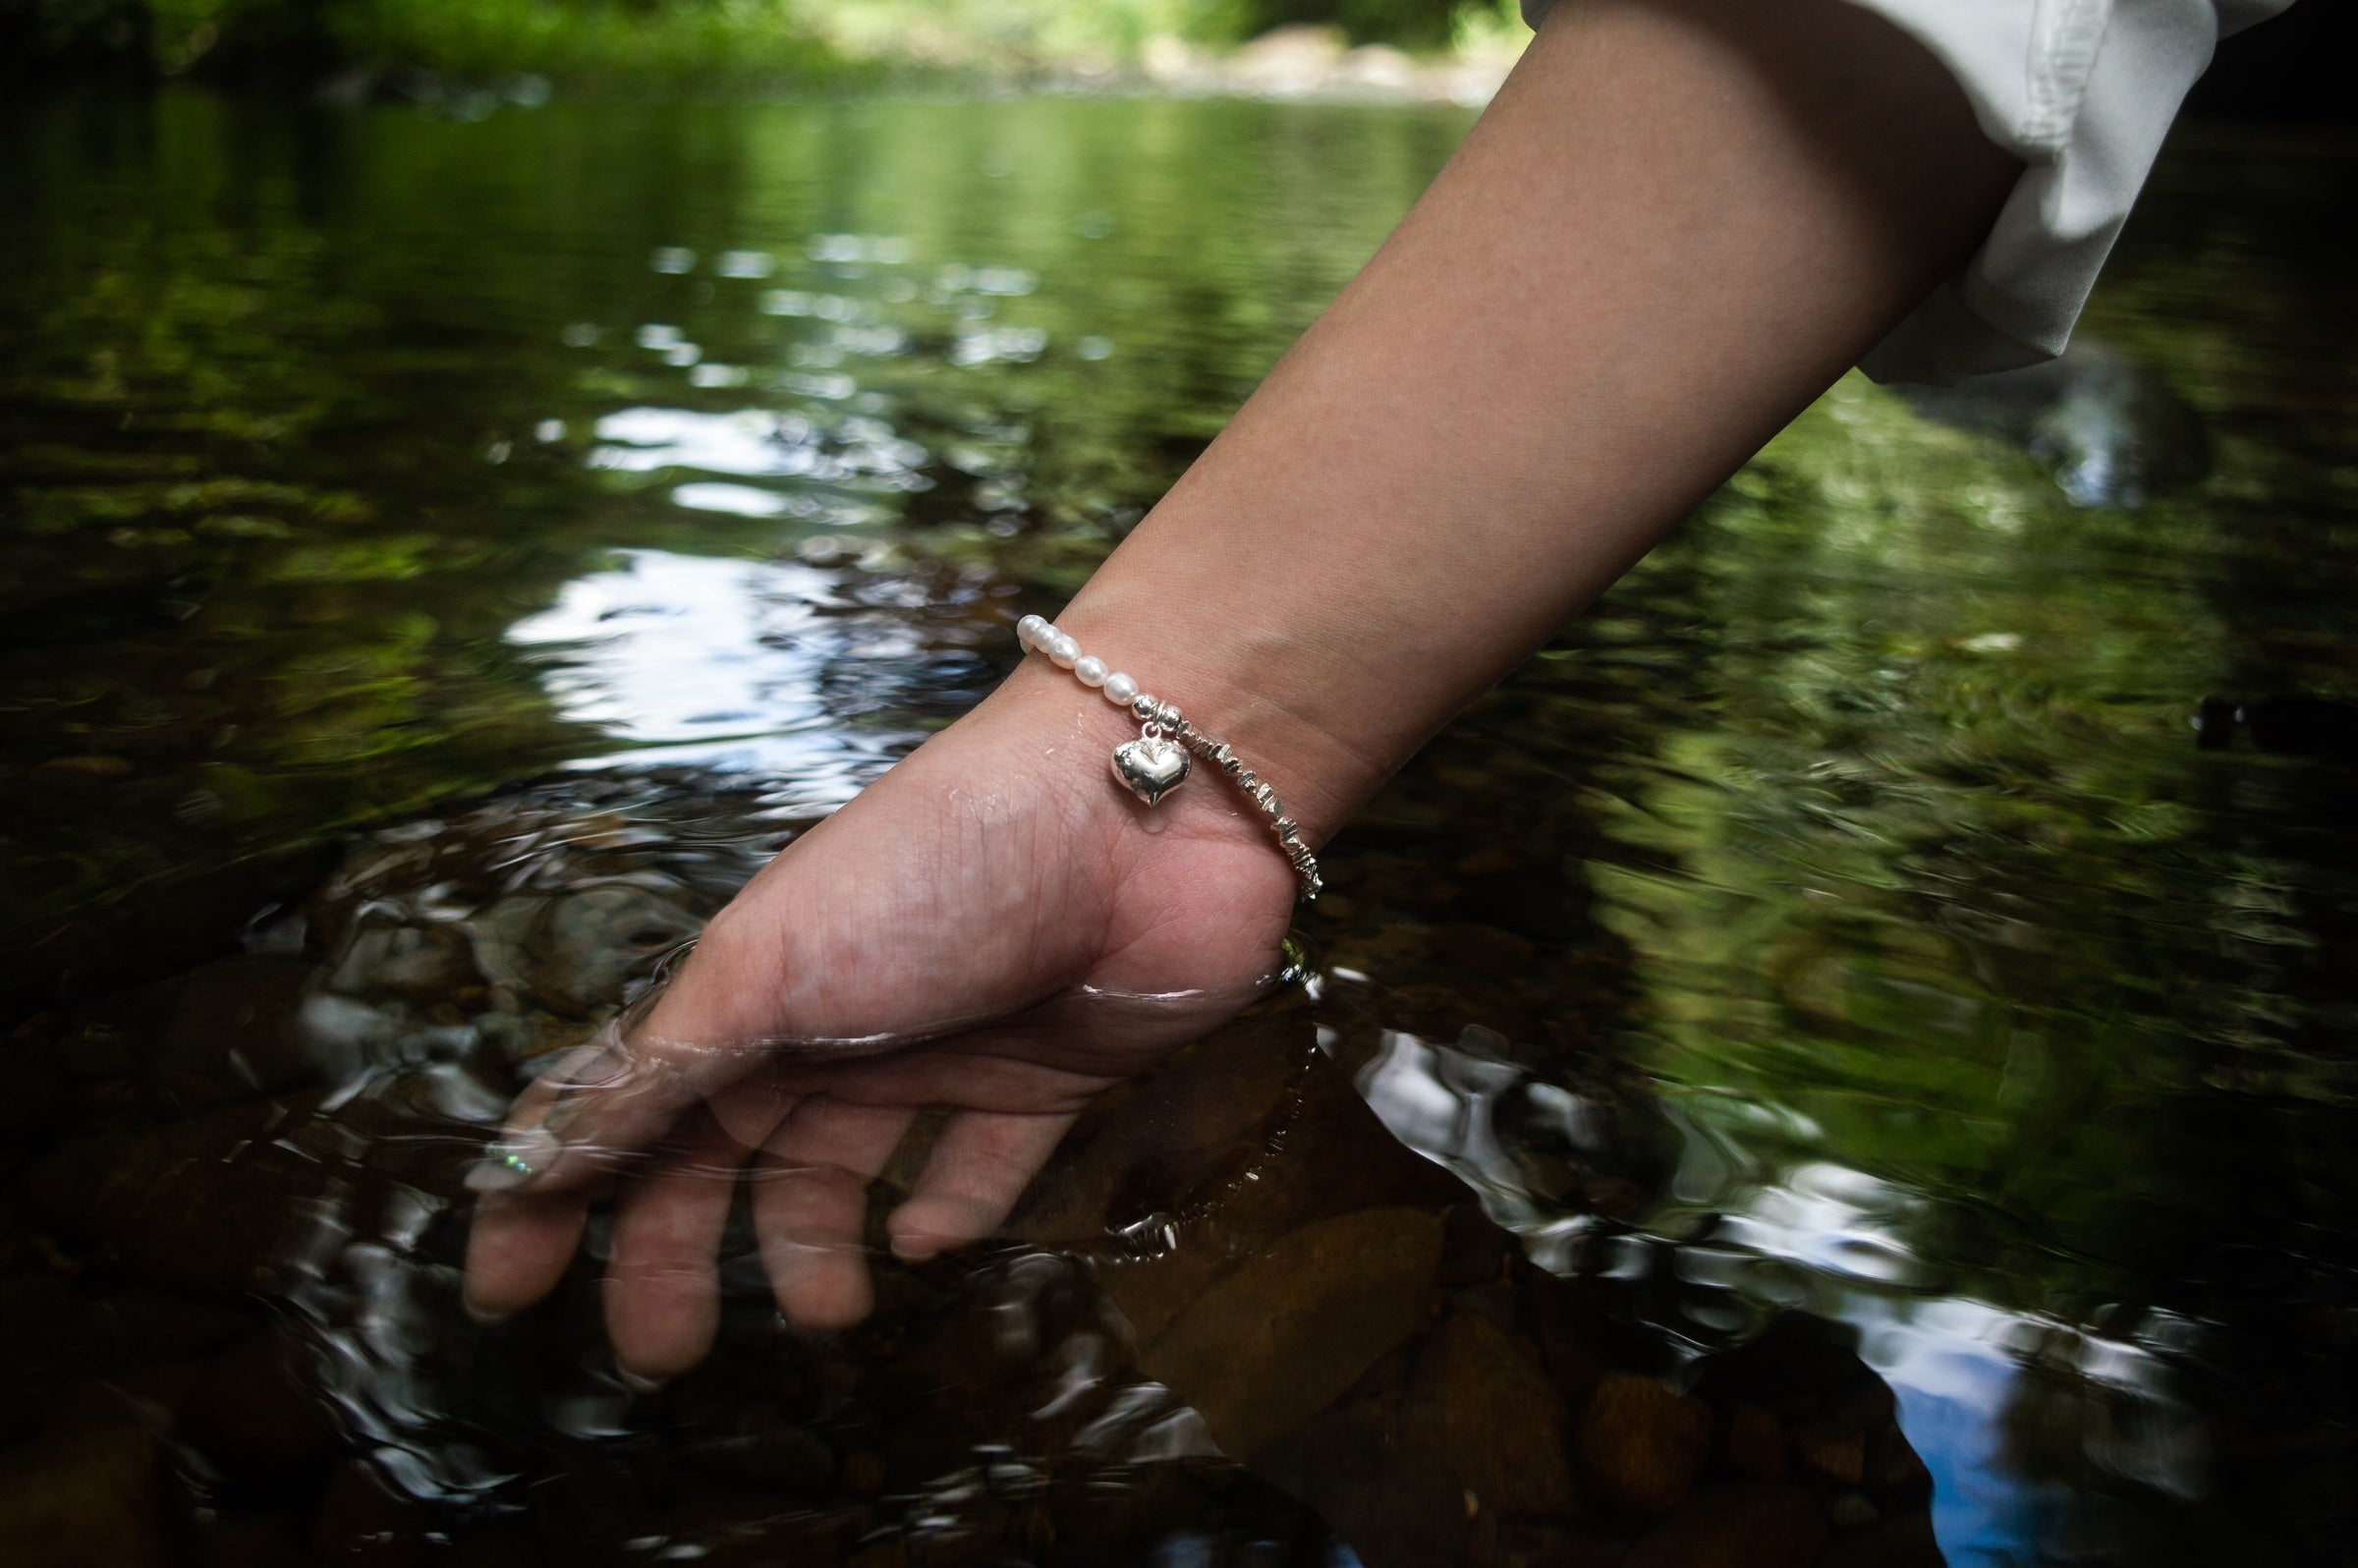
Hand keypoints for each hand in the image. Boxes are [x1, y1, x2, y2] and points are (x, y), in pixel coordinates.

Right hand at [461, 670, 1298, 1380]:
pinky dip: (953, 1210)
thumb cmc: (936, 868)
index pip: (626, 1106)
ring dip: (816, 1250)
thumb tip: (534, 1167)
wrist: (1144, 812)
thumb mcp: (767, 969)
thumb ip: (660, 1077)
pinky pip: (984, 1167)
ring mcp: (942, 1050)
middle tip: (662, 1356)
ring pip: (847, 1174)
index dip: (555, 1197)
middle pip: (727, 1161)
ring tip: (825, 1314)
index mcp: (748, 990)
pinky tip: (933, 1239)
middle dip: (679, 1255)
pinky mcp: (1047, 1076)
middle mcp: (833, 1023)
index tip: (504, 1298)